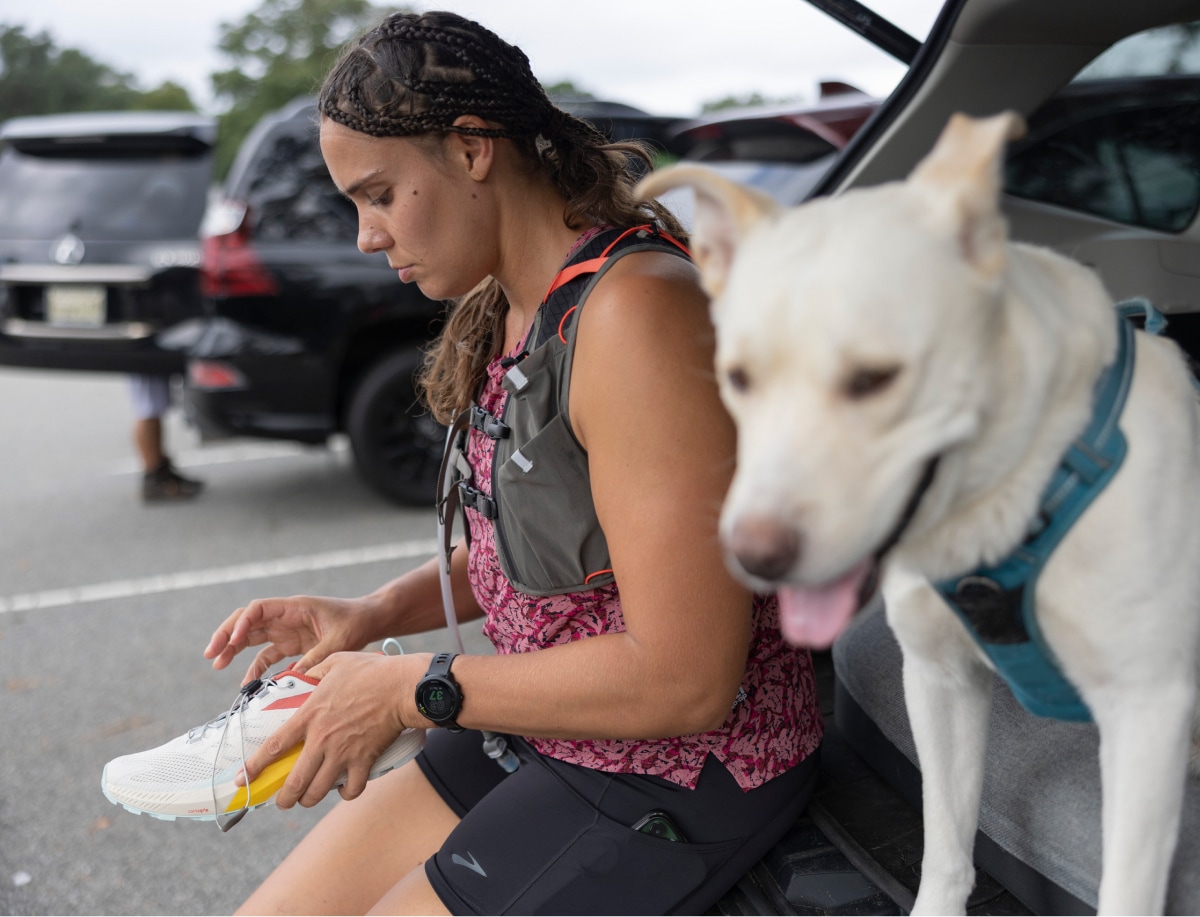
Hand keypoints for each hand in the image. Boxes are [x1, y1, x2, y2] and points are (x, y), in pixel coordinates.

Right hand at [204, 595, 370, 683]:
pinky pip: (266, 655)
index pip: (258, 609)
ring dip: (233, 649)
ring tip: (217, 663)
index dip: (242, 623)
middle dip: (226, 635)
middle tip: (211, 653)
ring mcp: (286, 630)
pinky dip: (255, 667)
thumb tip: (294, 677)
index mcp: (294, 607)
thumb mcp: (340, 640)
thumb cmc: (355, 623)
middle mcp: (285, 616)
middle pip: (247, 621)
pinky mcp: (291, 644)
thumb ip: (317, 657)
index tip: (234, 640)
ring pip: (251, 637)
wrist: (369, 621)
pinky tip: (247, 683)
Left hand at [235, 650, 425, 807]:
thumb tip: (305, 673)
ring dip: (309, 800)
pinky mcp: (364, 760)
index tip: (242, 779)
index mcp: (310, 715)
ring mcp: (343, 753)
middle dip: (284, 799)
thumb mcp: (336, 662)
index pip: (274, 746)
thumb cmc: (371, 671)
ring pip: (318, 791)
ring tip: (308, 799)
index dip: (254, 766)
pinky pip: (351, 789)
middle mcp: (322, 739)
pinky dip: (346, 793)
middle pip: (294, 782)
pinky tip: (344, 789)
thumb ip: (315, 669)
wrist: (401, 687)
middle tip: (282, 802)